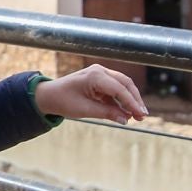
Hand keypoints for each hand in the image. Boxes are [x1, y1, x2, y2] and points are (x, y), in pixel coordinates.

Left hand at [33, 64, 147, 123]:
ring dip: (130, 100)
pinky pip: (115, 89)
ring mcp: (100, 74)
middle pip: (125, 84)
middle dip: (135, 100)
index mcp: (94, 75)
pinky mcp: (100, 80)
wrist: (49, 95)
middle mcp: (99, 71)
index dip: (131, 102)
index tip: (140, 115)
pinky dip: (121, 100)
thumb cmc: (63, 101)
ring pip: (122, 86)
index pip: (119, 89)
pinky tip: (126, 112)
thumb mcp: (85, 110)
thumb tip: (126, 119)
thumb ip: (106, 113)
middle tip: (142, 116)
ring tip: (137, 116)